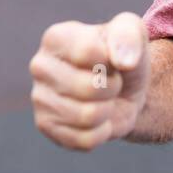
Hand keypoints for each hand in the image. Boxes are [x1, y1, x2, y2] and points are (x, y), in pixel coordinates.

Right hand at [29, 12, 149, 150]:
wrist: (124, 88)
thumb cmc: (122, 54)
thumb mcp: (132, 32)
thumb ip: (129, 36)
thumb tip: (124, 62)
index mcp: (56, 37)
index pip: (89, 53)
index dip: (114, 59)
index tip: (112, 57)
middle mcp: (40, 66)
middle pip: (89, 87)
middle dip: (112, 86)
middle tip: (109, 81)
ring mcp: (39, 98)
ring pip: (88, 116)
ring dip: (107, 109)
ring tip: (103, 98)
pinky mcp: (46, 126)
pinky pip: (85, 139)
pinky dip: (102, 131)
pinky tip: (97, 118)